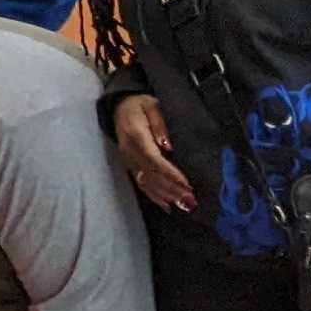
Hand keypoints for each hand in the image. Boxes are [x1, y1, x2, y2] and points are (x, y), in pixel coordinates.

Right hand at [113, 95, 194, 212]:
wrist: (119, 106)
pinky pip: (141, 184)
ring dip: (165, 196)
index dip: (170, 173)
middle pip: (151, 175)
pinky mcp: (129, 165)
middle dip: (172, 189)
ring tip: (183, 205)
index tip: (186, 184)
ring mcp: (128, 160)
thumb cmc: (140, 104)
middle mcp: (129, 151)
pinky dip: (154, 196)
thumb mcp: (152, 106)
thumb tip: (168, 146)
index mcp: (136, 135)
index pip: (153, 159)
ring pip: (146, 182)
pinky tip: (167, 206)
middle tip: (190, 200)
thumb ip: (160, 124)